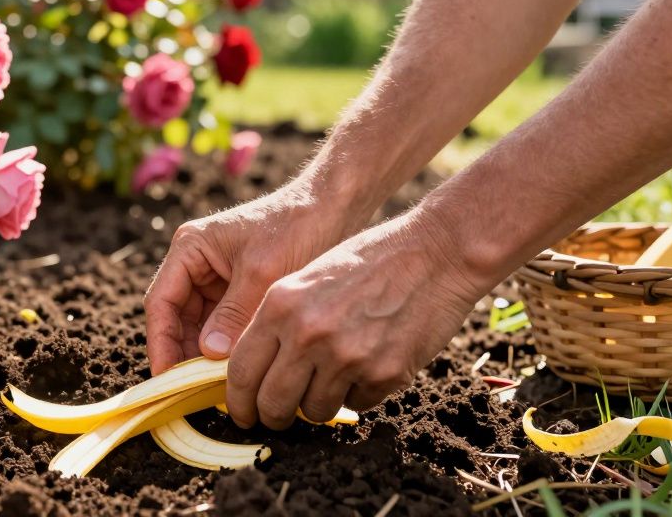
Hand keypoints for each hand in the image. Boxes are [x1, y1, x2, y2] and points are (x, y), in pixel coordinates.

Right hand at [144, 185, 346, 375]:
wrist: (335, 208)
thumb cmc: (297, 227)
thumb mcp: (263, 272)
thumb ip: (234, 313)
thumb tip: (210, 355)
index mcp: (191, 248)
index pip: (161, 301)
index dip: (160, 341)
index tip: (168, 377)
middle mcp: (197, 264)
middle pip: (176, 319)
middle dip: (183, 354)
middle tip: (195, 391)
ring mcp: (217, 280)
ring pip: (199, 328)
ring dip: (206, 356)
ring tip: (217, 387)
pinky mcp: (239, 294)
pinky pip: (223, 328)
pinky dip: (227, 350)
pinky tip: (238, 373)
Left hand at [224, 211, 489, 428]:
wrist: (434, 254)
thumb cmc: (369, 261)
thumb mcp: (306, 279)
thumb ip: (278, 322)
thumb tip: (256, 373)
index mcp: (280, 305)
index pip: (241, 371)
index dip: (238, 401)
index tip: (243, 413)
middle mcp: (308, 333)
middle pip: (274, 403)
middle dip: (274, 416)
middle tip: (279, 416)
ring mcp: (347, 356)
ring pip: (315, 410)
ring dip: (320, 402)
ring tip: (334, 374)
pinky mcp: (385, 373)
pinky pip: (357, 404)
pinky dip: (359, 392)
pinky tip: (369, 361)